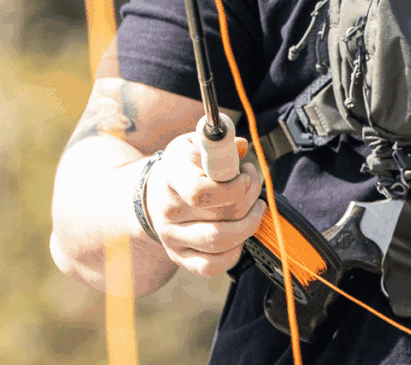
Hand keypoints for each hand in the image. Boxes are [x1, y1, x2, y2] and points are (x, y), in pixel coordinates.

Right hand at [144, 133, 265, 276]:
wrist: (155, 193)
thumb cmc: (183, 167)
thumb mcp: (195, 144)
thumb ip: (219, 143)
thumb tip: (241, 146)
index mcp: (172, 178)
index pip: (201, 192)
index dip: (234, 187)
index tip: (244, 174)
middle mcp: (168, 211)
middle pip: (223, 216)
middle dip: (251, 197)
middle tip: (253, 184)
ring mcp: (172, 237)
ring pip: (222, 242)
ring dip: (250, 224)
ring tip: (255, 207)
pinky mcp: (179, 257)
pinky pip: (211, 266)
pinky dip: (234, 252)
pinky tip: (240, 232)